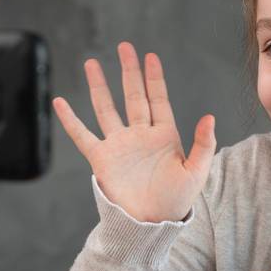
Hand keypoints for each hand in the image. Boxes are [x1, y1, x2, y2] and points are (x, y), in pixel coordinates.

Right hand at [52, 41, 215, 222]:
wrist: (151, 224)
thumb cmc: (177, 200)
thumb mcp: (196, 171)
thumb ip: (203, 144)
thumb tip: (209, 117)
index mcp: (164, 135)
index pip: (158, 99)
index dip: (154, 78)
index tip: (150, 56)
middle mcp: (140, 135)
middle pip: (132, 96)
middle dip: (129, 71)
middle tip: (124, 47)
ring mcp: (119, 145)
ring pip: (106, 108)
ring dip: (100, 86)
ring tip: (92, 63)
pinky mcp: (102, 159)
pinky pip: (83, 135)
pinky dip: (71, 120)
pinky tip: (61, 102)